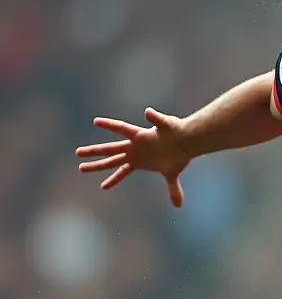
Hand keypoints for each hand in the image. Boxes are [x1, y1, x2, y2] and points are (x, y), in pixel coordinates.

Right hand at [75, 108, 191, 206]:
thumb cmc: (178, 131)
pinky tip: (103, 186)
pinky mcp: (142, 164)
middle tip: (77, 153)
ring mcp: (136, 155)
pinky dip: (116, 179)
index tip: (96, 121)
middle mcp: (134, 146)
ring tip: (81, 168)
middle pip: (110, 149)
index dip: (109, 125)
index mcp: (139, 136)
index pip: (120, 129)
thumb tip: (148, 111)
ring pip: (113, 162)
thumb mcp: (168, 124)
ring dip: (98, 166)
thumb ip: (158, 119)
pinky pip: (125, 172)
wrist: (186, 141)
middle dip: (94, 152)